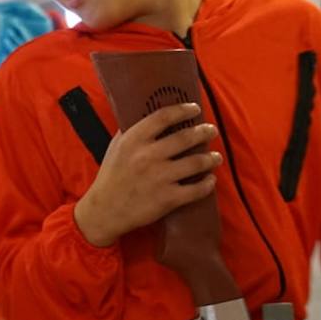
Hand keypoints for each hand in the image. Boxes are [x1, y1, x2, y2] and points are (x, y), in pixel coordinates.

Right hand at [74, 102, 220, 246]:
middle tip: (211, 131)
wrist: (104, 210)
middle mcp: (148, 156)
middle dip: (204, 132)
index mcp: (134, 140)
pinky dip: (207, 183)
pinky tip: (210, 180)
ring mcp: (160, 177)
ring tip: (216, 157)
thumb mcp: (116, 147)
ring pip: (196, 162)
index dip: (183, 110)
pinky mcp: (168, 199)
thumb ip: (131, 131)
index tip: (194, 109)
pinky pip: (197, 189)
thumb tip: (146, 114)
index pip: (164, 116)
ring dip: (211, 158)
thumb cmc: (110, 177)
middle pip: (186, 137)